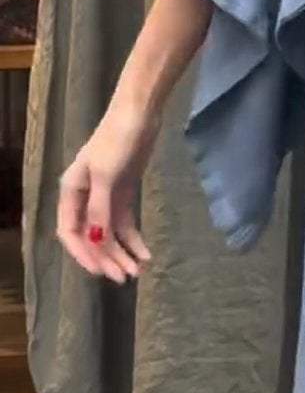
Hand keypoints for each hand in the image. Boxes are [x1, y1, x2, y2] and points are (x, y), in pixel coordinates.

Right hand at [57, 103, 158, 283]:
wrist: (139, 114)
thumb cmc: (117, 140)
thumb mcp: (107, 176)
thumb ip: (100, 209)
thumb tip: (97, 241)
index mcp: (71, 192)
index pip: (70, 233)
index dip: (84, 255)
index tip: (101, 272)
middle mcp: (84, 197)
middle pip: (92, 237)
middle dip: (107, 258)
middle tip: (125, 278)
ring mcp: (105, 196)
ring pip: (109, 234)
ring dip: (122, 253)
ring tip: (139, 270)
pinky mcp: (124, 193)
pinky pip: (125, 224)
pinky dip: (134, 240)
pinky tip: (146, 254)